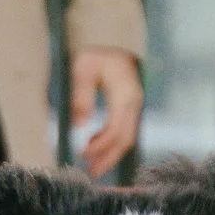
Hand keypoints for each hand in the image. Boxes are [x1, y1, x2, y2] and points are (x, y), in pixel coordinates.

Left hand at [71, 49, 143, 179]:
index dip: (101, 145)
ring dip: (112, 154)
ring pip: (128, 137)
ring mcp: (135, 106)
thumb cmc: (97, 54)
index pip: (116, 129)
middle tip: (92, 172)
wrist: (113, 42)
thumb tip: (78, 124)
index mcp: (125, 94)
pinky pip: (126, 130)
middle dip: (109, 158)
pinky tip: (96, 146)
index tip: (83, 153)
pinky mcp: (131, 108)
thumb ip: (81, 94)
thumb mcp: (83, 68)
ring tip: (94, 167)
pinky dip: (113, 143)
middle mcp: (134, 103)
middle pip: (126, 138)